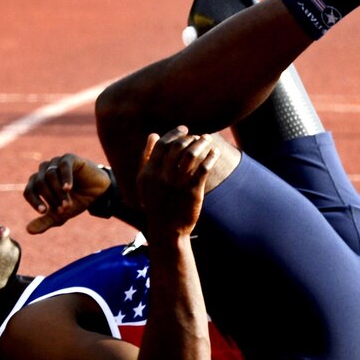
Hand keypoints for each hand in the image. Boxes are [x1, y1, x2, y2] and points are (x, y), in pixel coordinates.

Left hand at [24, 153, 111, 233]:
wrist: (98, 193)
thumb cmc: (76, 201)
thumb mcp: (60, 215)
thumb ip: (44, 221)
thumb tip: (28, 231)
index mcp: (38, 182)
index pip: (29, 190)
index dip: (34, 201)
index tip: (43, 211)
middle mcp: (45, 170)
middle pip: (40, 183)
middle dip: (51, 198)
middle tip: (63, 210)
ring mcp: (56, 163)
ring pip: (51, 175)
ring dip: (59, 192)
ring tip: (68, 204)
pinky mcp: (69, 158)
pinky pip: (63, 166)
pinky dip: (65, 177)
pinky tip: (68, 188)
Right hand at [136, 126, 219, 240]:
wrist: (166, 230)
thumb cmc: (155, 203)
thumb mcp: (144, 181)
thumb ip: (146, 157)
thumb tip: (153, 135)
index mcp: (149, 173)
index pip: (162, 145)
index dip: (174, 133)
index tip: (184, 129)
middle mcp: (162, 177)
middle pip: (177, 147)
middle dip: (189, 137)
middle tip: (197, 136)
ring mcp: (178, 184)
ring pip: (191, 155)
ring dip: (201, 143)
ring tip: (207, 139)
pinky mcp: (193, 192)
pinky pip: (204, 168)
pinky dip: (211, 157)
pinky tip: (215, 152)